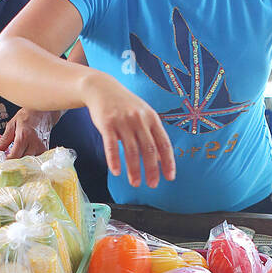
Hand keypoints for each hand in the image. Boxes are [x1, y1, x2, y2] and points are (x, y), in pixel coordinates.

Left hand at [0, 108, 53, 158]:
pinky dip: (27, 160)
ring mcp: (40, 149)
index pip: (14, 157)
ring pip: (28, 163)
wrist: (43, 113)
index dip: (6, 162)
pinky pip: (34, 160)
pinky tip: (24, 154)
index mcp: (24, 137)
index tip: (1, 162)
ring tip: (16, 156)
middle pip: (21, 163)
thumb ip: (3, 141)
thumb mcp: (12, 125)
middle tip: (6, 160)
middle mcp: (34, 144)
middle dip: (12, 163)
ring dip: (20, 162)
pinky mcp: (44, 151)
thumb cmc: (27, 117)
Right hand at [81, 72, 175, 188]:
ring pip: (131, 150)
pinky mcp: (107, 123)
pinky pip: (111, 145)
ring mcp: (123, 121)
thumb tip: (160, 158)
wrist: (102, 88)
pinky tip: (116, 172)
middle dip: (152, 170)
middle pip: (149, 149)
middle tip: (152, 184)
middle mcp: (139, 119)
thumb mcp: (143, 114)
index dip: (168, 162)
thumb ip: (152, 134)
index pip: (164, 143)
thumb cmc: (124, 104)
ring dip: (134, 169)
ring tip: (135, 183)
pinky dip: (114, 160)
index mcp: (152, 118)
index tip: (170, 176)